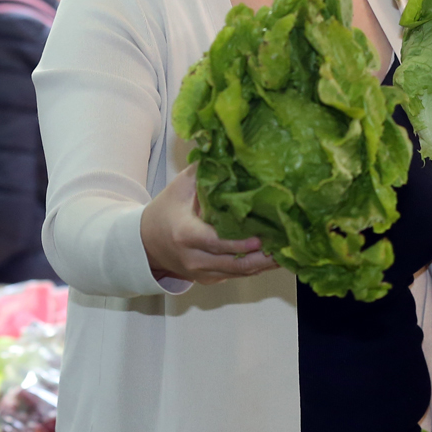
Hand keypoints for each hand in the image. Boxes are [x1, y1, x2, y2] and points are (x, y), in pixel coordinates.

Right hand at [139, 166, 278, 284]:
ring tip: (285, 252)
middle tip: (285, 245)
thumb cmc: (166, 211)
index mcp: (185, 234)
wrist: (146, 242)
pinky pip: (235, 276)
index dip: (239, 243)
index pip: (216, 242)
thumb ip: (204, 170)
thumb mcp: (180, 186)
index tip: (261, 238)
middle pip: (233, 263)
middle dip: (261, 257)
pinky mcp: (208, 280)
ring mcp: (201, 273)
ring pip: (238, 273)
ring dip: (263, 265)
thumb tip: (230, 152)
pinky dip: (254, 269)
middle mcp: (193, 258)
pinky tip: (273, 258)